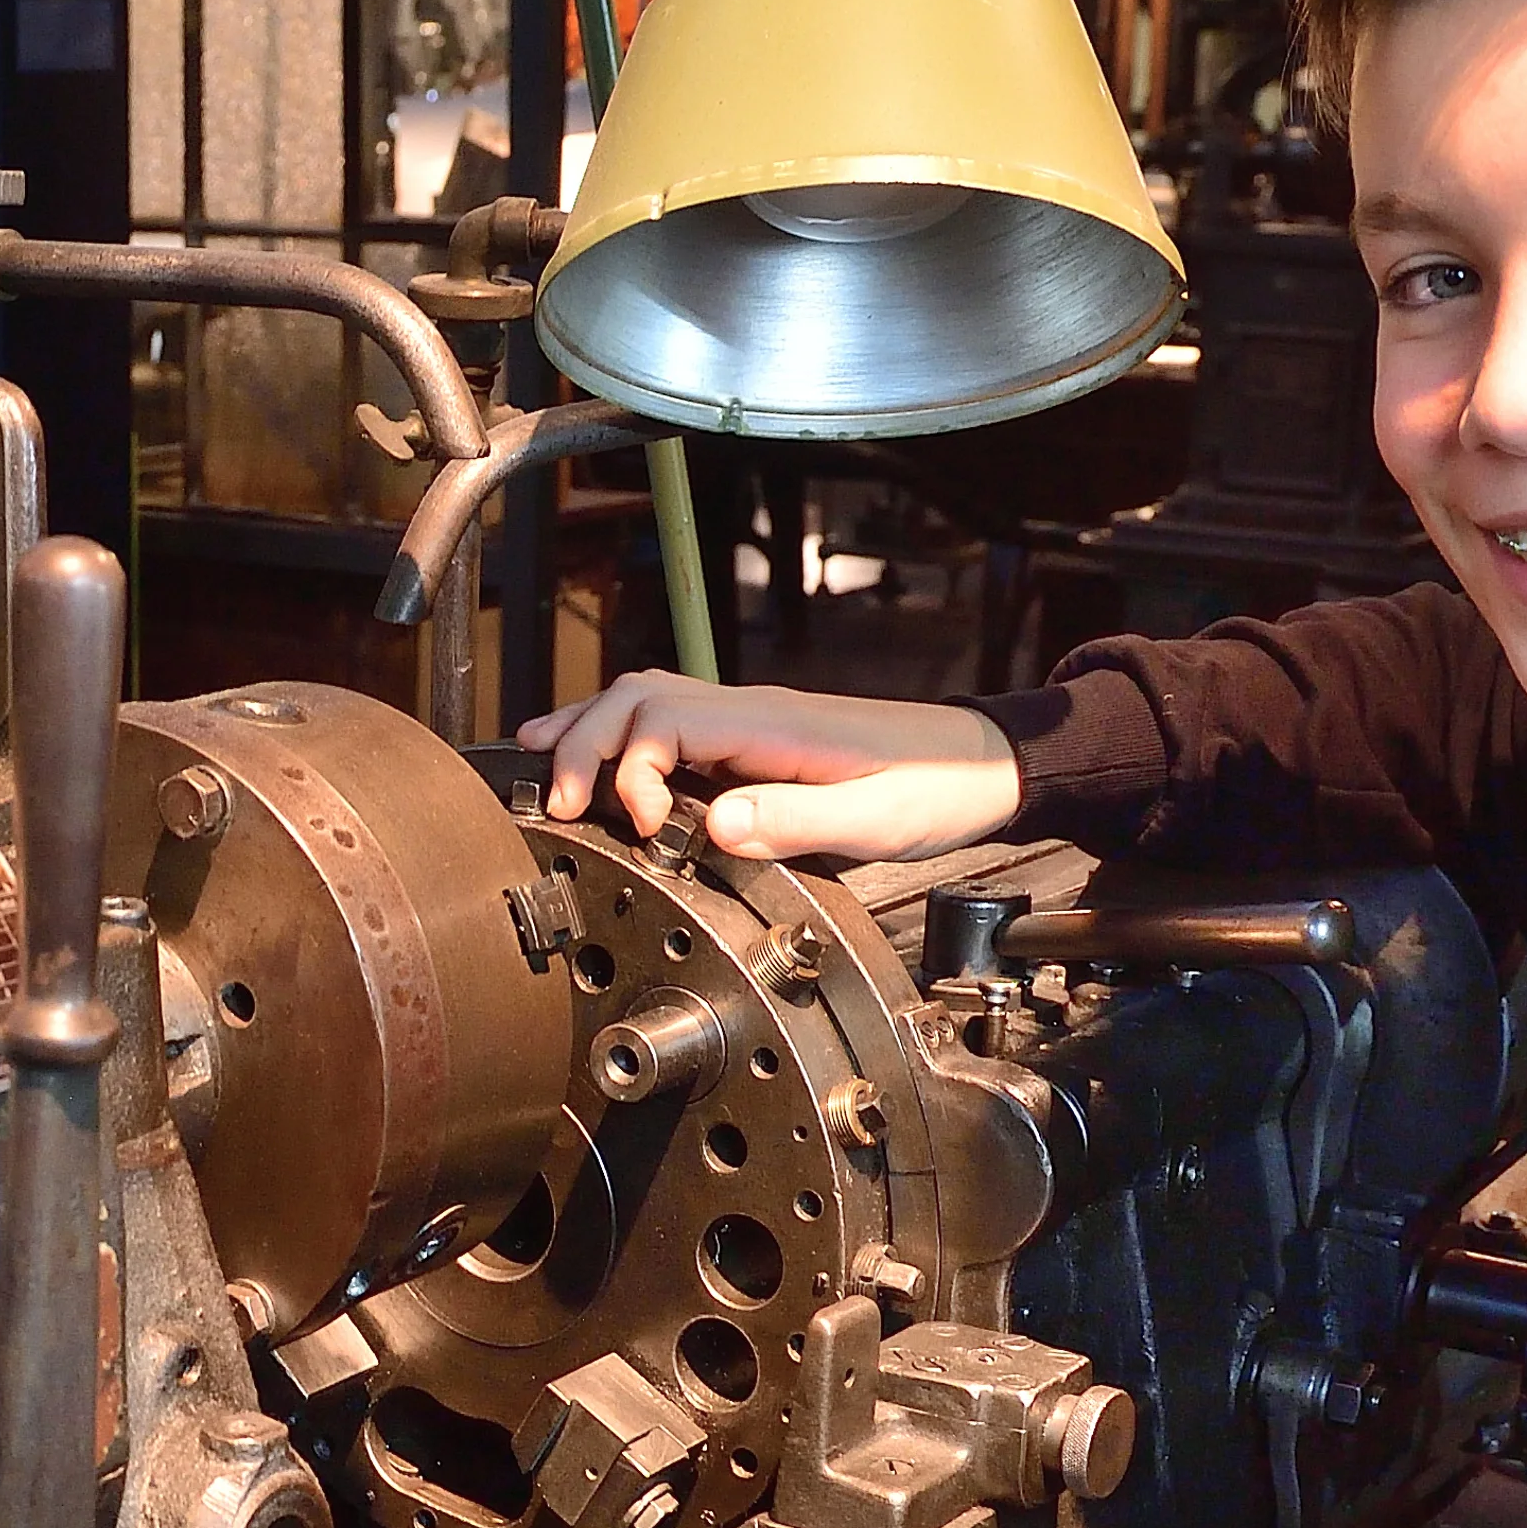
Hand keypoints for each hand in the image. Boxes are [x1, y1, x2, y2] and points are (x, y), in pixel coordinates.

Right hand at [514, 675, 1022, 863]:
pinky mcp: (753, 740)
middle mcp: (750, 711)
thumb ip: (794, 823)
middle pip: (637, 697)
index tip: (646, 829)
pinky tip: (598, 762)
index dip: (632, 772)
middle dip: (583, 744)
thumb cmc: (937, 791)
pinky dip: (620, 736)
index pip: (664, 720)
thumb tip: (712, 827)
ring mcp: (749, 720)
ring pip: (646, 701)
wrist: (984, 765)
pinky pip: (670, 723)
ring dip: (590, 730)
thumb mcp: (876, 821)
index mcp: (772, 726)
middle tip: (558, 805)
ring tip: (542, 766)